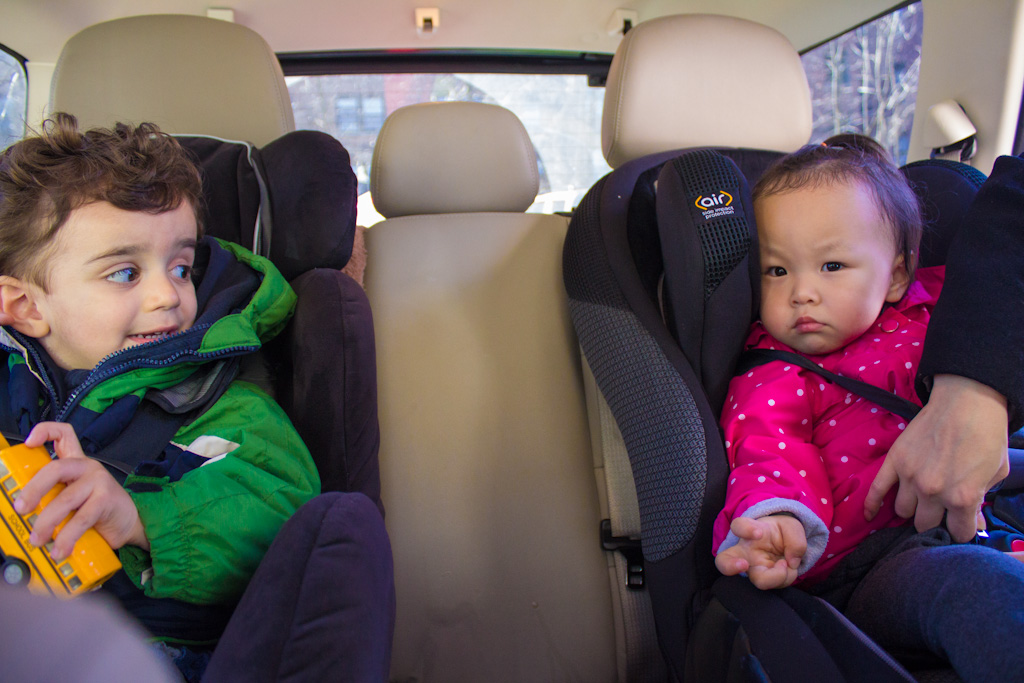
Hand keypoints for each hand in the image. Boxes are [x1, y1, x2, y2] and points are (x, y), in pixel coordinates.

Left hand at [13, 422, 148, 559]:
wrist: (131, 524)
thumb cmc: (98, 512)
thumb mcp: (72, 500)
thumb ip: (52, 498)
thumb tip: (20, 515)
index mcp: (75, 463)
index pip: (64, 435)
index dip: (44, 432)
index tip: (28, 443)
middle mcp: (87, 467)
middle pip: (55, 468)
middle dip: (33, 490)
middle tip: (21, 509)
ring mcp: (99, 481)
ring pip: (64, 499)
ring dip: (46, 523)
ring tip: (39, 540)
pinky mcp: (107, 499)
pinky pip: (81, 519)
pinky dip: (66, 537)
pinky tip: (60, 549)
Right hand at [715, 514, 806, 589]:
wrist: (786, 545)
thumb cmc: (781, 532)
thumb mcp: (792, 527)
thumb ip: (795, 540)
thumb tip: (792, 562)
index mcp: (750, 531)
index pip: (739, 526)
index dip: (745, 530)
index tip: (759, 534)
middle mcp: (746, 552)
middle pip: (724, 561)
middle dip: (729, 566)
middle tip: (743, 565)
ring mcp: (753, 568)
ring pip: (757, 580)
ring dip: (777, 575)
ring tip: (785, 563)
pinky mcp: (764, 579)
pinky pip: (776, 584)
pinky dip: (787, 576)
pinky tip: (788, 567)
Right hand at [865, 374, 1008, 541]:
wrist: (968, 401)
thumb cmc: (988, 436)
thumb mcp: (996, 474)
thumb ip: (981, 502)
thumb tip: (972, 523)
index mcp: (962, 498)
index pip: (958, 533)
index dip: (962, 529)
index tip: (963, 522)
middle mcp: (933, 492)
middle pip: (925, 525)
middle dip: (936, 521)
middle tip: (942, 510)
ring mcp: (910, 477)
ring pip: (903, 511)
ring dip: (913, 509)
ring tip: (921, 500)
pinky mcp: (894, 462)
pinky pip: (876, 491)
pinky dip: (872, 506)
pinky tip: (871, 517)